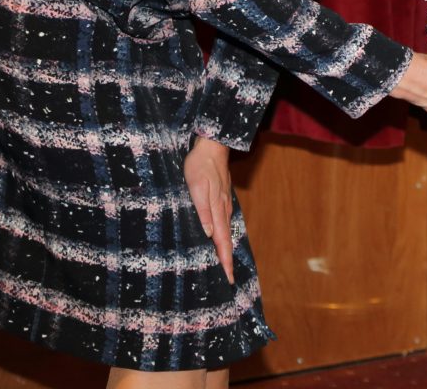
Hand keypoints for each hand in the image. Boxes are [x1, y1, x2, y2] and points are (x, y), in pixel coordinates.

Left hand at [185, 135, 234, 282]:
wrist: (212, 146)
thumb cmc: (200, 166)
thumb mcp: (196, 187)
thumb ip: (203, 211)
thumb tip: (209, 234)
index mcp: (217, 210)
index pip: (221, 241)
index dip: (225, 261)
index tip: (229, 278)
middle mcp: (223, 210)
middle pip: (226, 241)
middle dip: (228, 261)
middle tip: (229, 280)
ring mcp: (224, 205)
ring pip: (226, 233)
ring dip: (226, 250)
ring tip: (225, 265)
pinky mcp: (221, 200)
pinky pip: (224, 224)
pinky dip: (224, 237)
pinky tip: (221, 239)